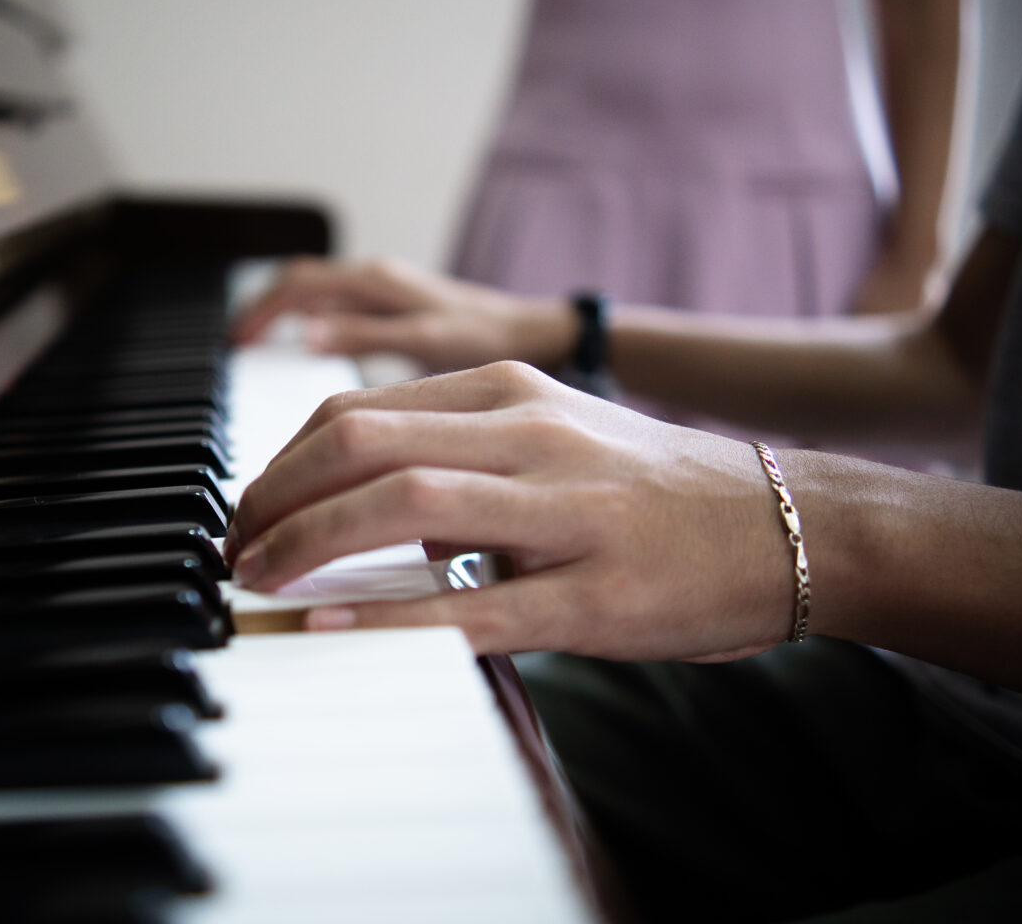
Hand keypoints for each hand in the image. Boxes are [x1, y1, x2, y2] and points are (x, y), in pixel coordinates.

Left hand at [225, 362, 794, 661]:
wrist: (789, 522)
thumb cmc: (656, 489)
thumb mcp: (552, 439)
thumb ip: (458, 456)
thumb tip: (362, 506)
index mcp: (510, 394)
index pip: (357, 412)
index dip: (281, 464)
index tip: (248, 509)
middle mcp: (530, 434)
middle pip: (359, 443)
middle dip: (271, 498)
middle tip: (232, 549)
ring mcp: (565, 510)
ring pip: (404, 504)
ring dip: (306, 543)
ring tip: (256, 580)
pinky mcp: (596, 592)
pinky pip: (473, 605)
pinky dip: (388, 616)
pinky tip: (331, 627)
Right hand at [232, 257, 575, 372]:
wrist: (538, 334)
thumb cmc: (489, 338)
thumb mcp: (427, 342)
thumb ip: (366, 336)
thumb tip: (303, 336)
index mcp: (376, 282)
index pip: (295, 284)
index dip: (258, 311)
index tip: (231, 344)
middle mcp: (374, 278)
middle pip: (295, 282)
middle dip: (257, 308)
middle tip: (229, 346)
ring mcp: (381, 291)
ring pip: (312, 292)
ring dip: (277, 312)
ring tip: (248, 347)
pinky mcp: (390, 307)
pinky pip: (332, 305)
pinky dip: (303, 321)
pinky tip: (294, 347)